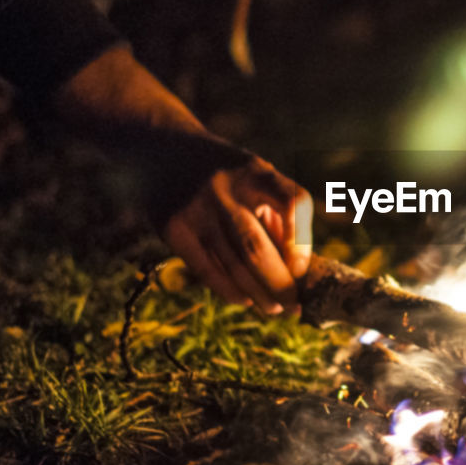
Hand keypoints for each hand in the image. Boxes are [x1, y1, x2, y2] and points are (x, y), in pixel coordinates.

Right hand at [162, 156, 311, 313]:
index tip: (301, 269)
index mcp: (256, 171)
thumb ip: (277, 218)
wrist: (163, 155)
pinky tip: (246, 300)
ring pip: (232, 264)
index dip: (302, 241)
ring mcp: (196, 209)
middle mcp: (224, 189)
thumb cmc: (228, 179)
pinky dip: (230, 290)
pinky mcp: (173, 228)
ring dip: (258, 294)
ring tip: (276, 309)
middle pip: (257, 247)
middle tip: (295, 307)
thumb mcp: (255, 181)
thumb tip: (300, 272)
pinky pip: (207, 269)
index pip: (293, 202)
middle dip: (280, 284)